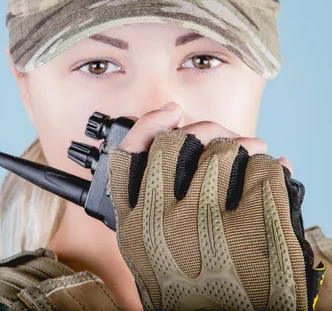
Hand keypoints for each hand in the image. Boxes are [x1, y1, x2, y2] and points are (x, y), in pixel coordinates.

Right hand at [106, 102, 323, 309]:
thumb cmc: (188, 289)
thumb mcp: (150, 248)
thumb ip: (150, 204)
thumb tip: (176, 141)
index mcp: (133, 226)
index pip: (126, 158)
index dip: (148, 126)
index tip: (171, 111)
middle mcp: (160, 221)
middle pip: (176, 145)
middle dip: (204, 130)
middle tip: (222, 134)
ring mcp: (203, 225)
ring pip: (222, 152)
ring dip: (244, 145)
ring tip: (255, 150)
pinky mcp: (248, 231)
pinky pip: (263, 174)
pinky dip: (273, 168)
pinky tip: (274, 173)